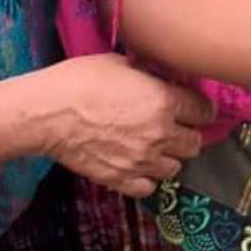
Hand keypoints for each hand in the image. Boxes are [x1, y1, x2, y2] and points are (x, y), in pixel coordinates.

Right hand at [37, 53, 214, 198]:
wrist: (47, 113)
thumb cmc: (80, 80)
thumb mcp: (120, 62)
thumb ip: (148, 73)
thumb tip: (161, 75)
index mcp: (164, 102)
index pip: (203, 111)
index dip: (201, 108)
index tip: (194, 107)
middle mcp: (160, 134)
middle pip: (194, 143)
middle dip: (188, 133)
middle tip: (175, 127)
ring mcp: (141, 161)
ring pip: (175, 168)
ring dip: (168, 157)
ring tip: (154, 147)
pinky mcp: (121, 179)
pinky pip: (148, 188)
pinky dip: (146, 178)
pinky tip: (137, 166)